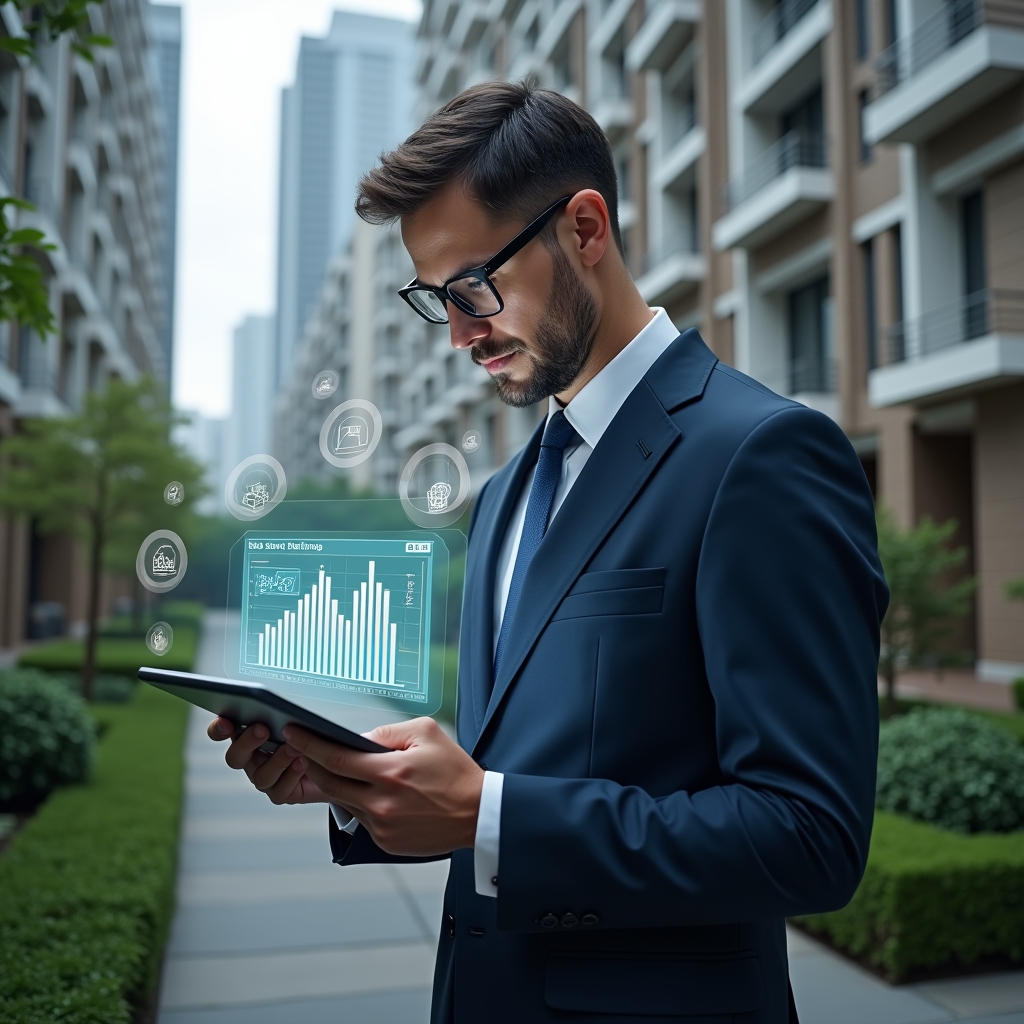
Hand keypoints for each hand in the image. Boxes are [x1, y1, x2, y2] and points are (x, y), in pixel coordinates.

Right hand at [207, 717, 329, 805]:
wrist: (333, 763)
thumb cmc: (313, 732)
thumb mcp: (298, 716)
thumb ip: (282, 711)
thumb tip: (278, 703)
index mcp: (249, 734)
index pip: (223, 731)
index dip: (219, 728)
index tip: (225, 722)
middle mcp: (252, 758)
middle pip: (235, 757)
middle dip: (247, 742)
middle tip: (262, 729)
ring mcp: (266, 777)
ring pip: (260, 776)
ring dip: (277, 761)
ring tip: (293, 747)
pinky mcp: (282, 792)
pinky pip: (280, 791)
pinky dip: (291, 775)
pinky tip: (303, 763)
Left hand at [281, 717, 483, 856]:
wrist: (478, 813)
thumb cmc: (455, 770)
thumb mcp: (426, 733)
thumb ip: (387, 733)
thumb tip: (356, 739)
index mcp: (390, 773)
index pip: (335, 758)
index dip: (309, 744)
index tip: (292, 732)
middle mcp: (381, 804)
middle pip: (329, 783)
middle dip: (312, 764)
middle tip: (304, 749)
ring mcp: (382, 827)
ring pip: (344, 802)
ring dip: (338, 784)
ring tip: (339, 767)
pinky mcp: (386, 843)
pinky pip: (362, 819)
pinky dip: (360, 803)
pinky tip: (370, 791)